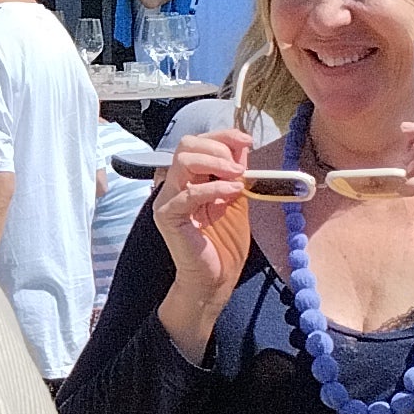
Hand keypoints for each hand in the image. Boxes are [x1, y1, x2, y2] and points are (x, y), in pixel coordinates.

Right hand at [150, 124, 257, 307]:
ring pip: (183, 160)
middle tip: (239, 166)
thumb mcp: (236, 199)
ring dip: (214, 163)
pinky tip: (232, 192)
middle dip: (218, 147)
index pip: (198, 143)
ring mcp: (168, 199)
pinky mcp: (167, 216)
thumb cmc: (224, 242)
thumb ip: (236, 173)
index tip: (246, 140)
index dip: (222, 135)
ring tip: (237, 177)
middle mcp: (175, 184)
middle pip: (186, 144)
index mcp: (190, 178)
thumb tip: (242, 146)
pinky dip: (213, 188)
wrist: (215, 278)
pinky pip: (188, 194)